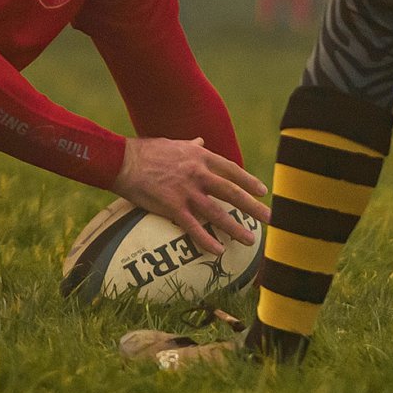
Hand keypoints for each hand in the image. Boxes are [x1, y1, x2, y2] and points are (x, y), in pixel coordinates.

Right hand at [112, 136, 269, 258]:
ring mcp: (186, 191)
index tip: (263, 191)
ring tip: (250, 240)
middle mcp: (198, 174)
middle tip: (269, 218)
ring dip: (235, 228)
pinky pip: (194, 227)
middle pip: (232, 192)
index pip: (231, 170)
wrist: (123, 162)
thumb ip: (191, 146)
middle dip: (252, 207)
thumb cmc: (147, 151)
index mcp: (200, 157)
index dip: (249, 181)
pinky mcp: (172, 207)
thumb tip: (201, 141)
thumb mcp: (174, 144)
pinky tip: (219, 250)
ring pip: (217, 213)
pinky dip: (207, 240)